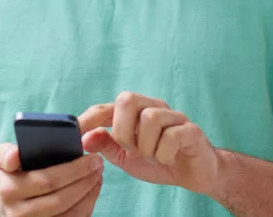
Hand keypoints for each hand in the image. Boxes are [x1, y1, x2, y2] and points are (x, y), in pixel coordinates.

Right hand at [0, 143, 103, 216]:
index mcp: (9, 190)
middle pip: (62, 198)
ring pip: (70, 213)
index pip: (46, 181)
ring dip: (89, 193)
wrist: (3, 203)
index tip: (89, 156)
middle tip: (98, 162)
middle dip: (85, 179)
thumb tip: (15, 156)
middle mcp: (19, 213)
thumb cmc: (8, 174)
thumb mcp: (1, 159)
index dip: (72, 170)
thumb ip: (7, 153)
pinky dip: (86, 206)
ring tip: (98, 175)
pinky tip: (92, 190)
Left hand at [78, 92, 219, 196]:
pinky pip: (171, 136)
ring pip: (150, 118)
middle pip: (128, 98)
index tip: (77, 133)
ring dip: (146, 146)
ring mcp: (174, 117)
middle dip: (123, 129)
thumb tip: (85, 137)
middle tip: (131, 149)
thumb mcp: (127, 158)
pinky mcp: (191, 130)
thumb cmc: (160, 161)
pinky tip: (167, 159)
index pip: (107, 107)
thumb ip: (107, 146)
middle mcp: (154, 107)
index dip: (90, 118)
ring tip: (153, 157)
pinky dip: (163, 154)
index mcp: (135, 113)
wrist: (195, 173)